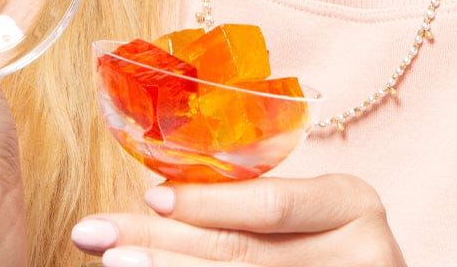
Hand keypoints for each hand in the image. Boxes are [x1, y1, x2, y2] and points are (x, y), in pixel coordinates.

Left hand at [70, 173, 407, 265]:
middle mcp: (360, 252)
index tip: (148, 196)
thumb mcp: (308, 214)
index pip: (271, 206)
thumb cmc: (327, 243)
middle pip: (242, 254)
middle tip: (96, 233)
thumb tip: (155, 198)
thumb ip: (253, 205)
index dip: (207, 203)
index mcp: (351, 204)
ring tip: (114, 263)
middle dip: (161, 243)